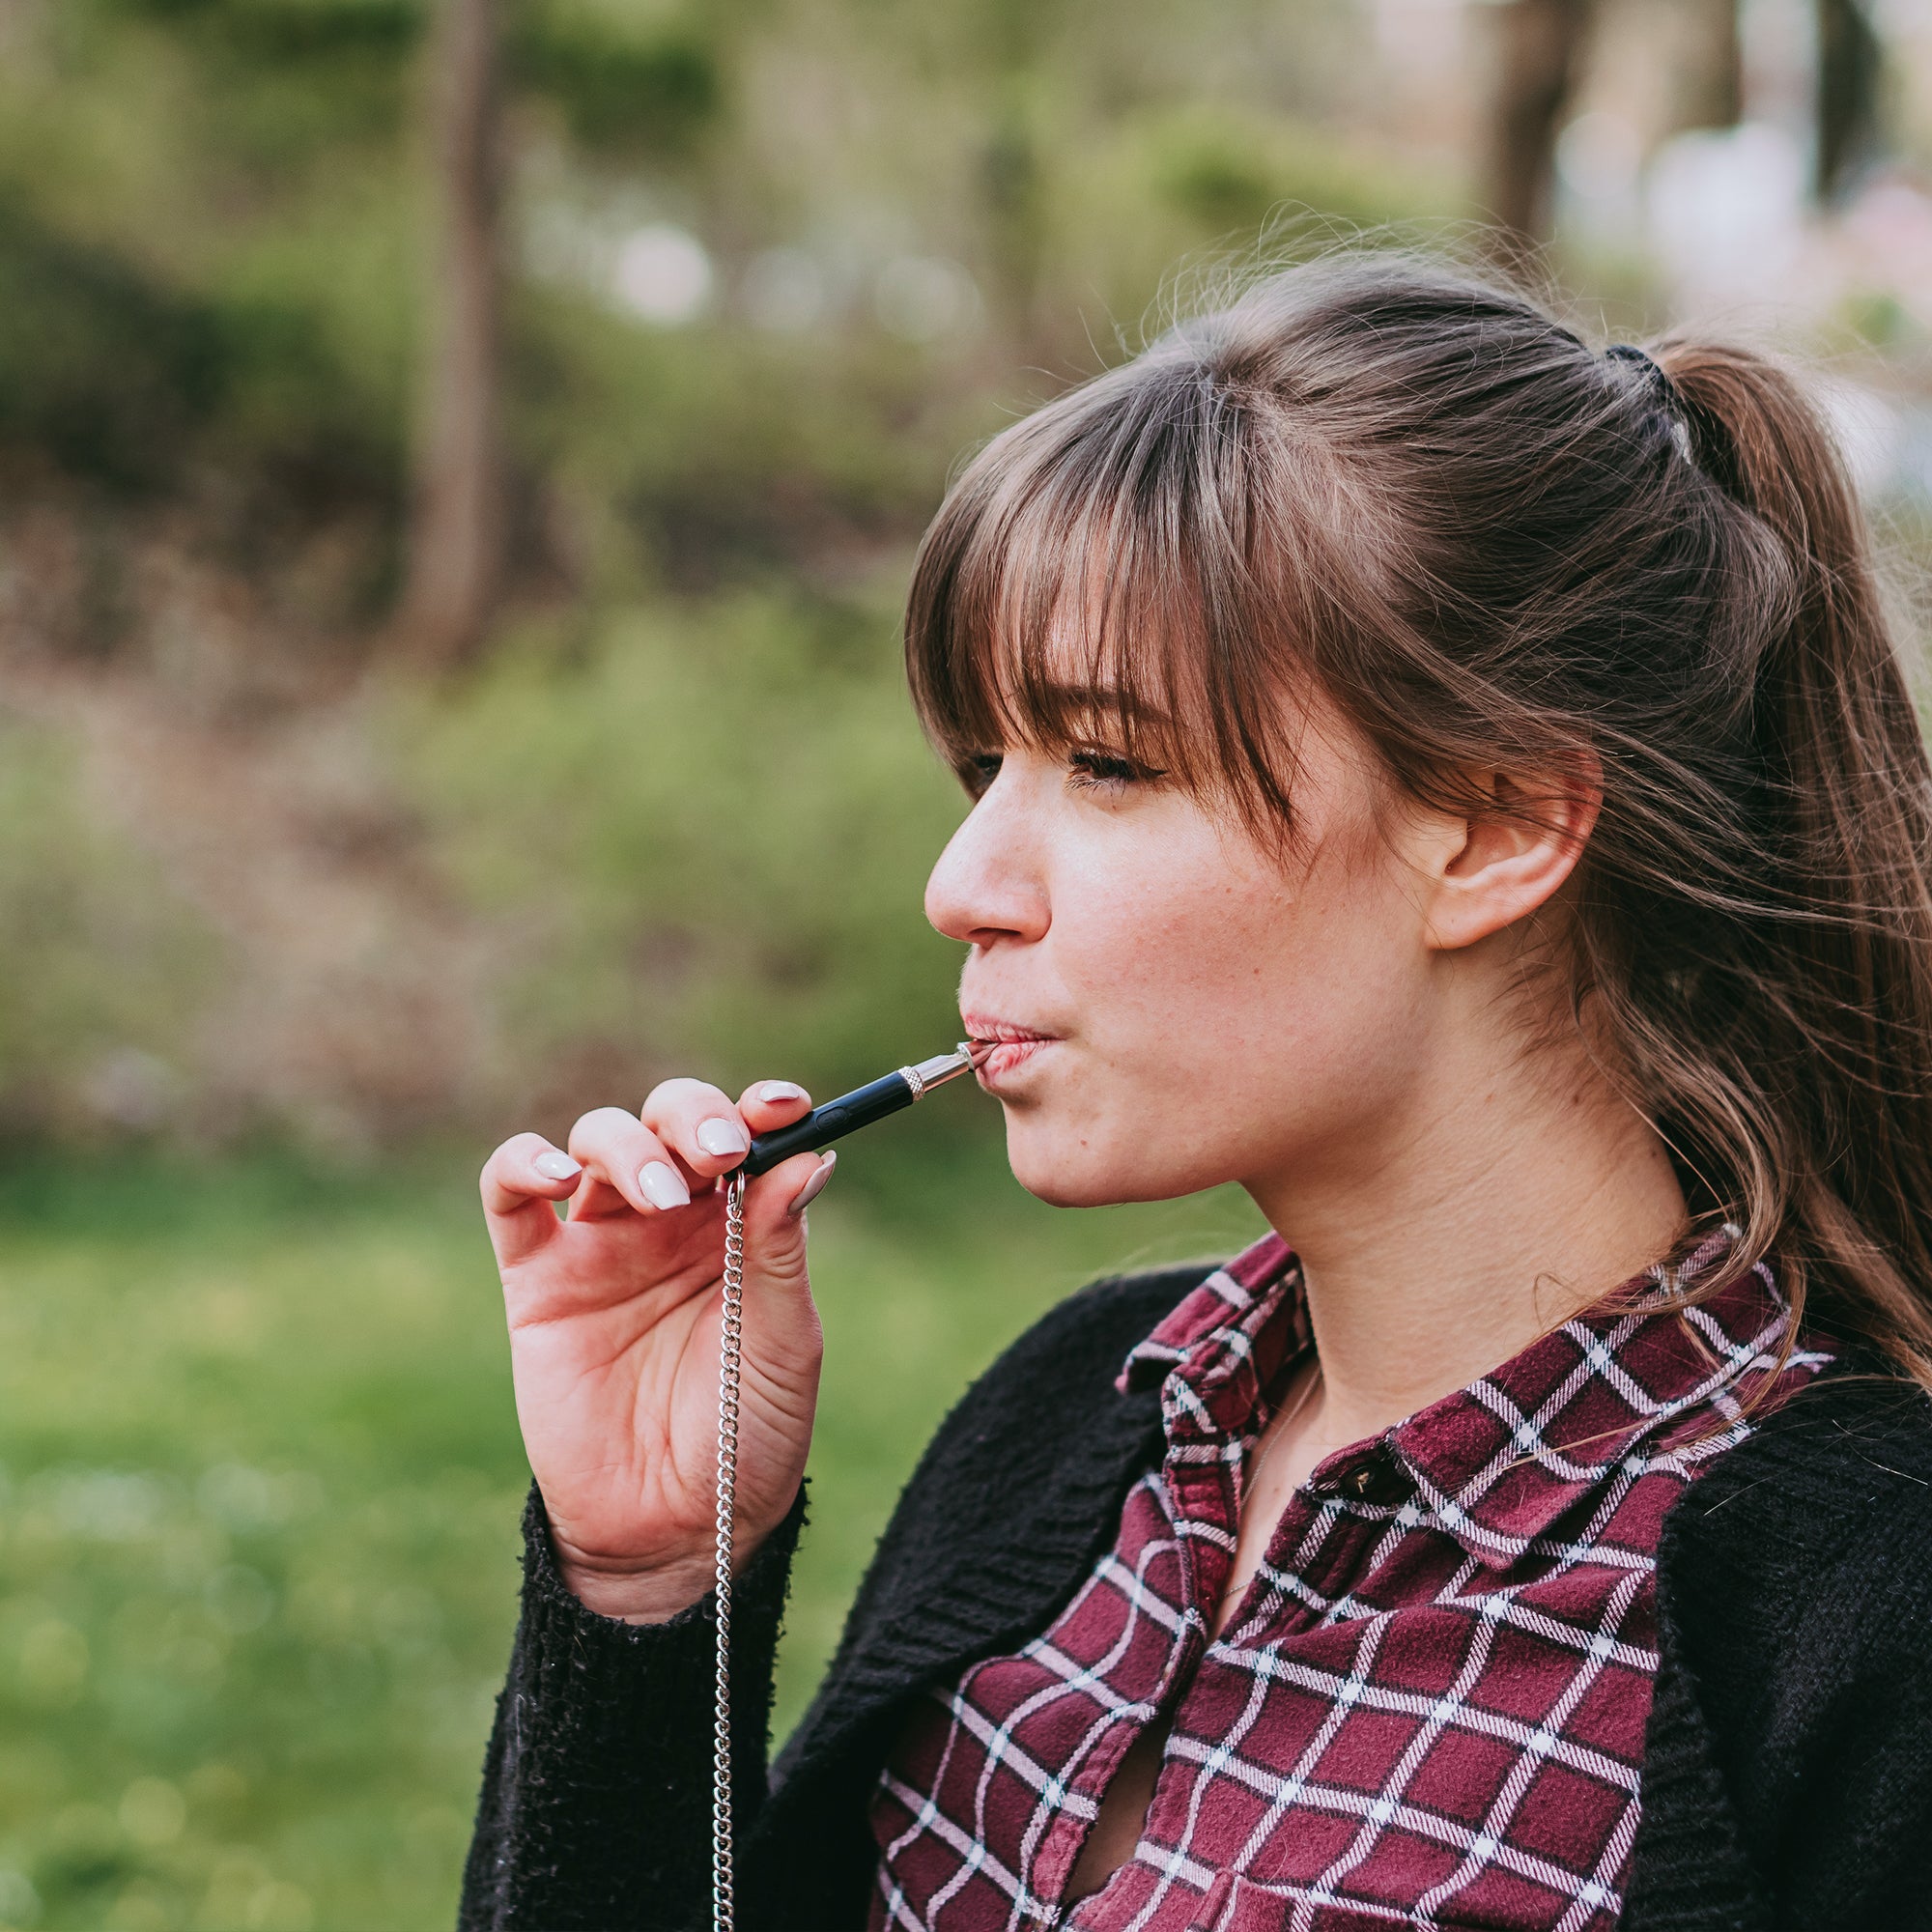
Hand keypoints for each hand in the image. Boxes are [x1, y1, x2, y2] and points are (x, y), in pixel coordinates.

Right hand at [480, 1078, 831, 1621]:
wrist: (674, 1530)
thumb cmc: (744, 1437)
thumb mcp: (783, 1342)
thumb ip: (780, 1248)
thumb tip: (812, 1155)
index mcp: (740, 1223)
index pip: (749, 1136)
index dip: (763, 1108)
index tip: (787, 1108)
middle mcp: (671, 1219)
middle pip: (669, 1118)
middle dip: (694, 1117)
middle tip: (720, 1155)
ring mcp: (601, 1242)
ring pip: (598, 1137)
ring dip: (628, 1146)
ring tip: (657, 1197)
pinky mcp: (537, 1278)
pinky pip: (510, 1194)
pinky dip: (525, 1162)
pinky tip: (561, 1176)